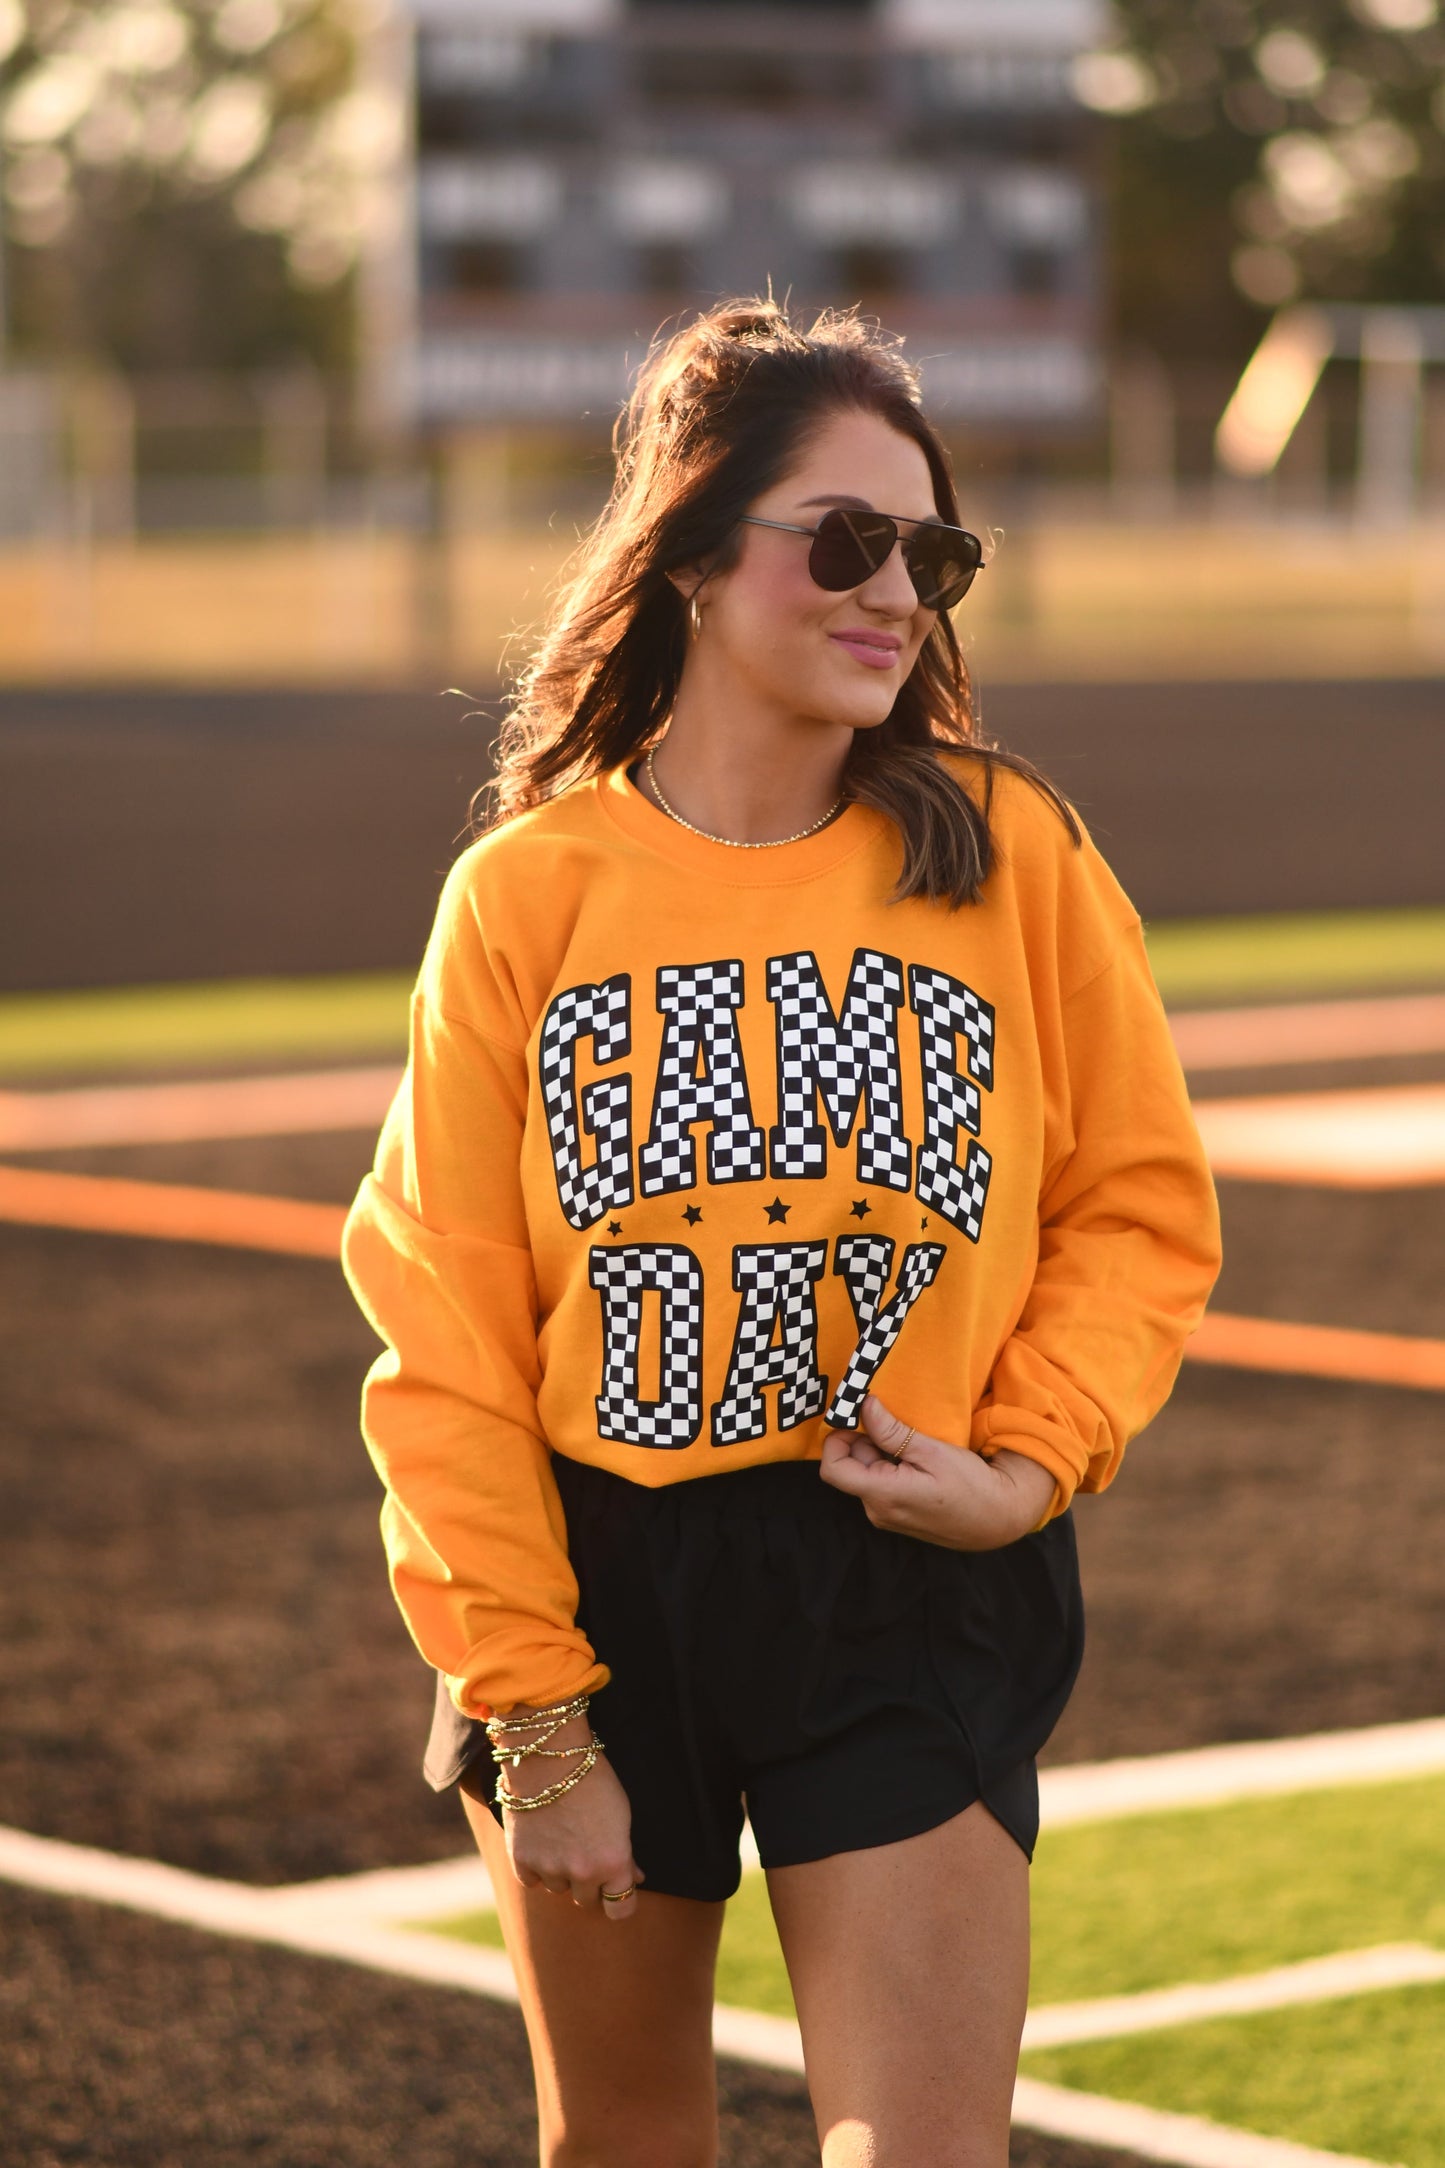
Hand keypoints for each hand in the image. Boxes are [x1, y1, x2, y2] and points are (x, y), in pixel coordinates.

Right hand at [482, 1704, 645, 1922]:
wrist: (549, 1755)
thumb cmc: (593, 1779)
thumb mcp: (622, 1814)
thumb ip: (626, 1853)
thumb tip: (634, 1878)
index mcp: (614, 1863)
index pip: (621, 1909)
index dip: (621, 1900)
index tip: (617, 1890)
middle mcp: (583, 1872)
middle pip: (587, 1900)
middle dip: (588, 1882)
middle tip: (585, 1852)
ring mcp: (550, 1869)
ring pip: (558, 1889)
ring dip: (560, 1872)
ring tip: (561, 1837)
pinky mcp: (522, 1861)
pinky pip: (532, 1881)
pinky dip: (536, 1867)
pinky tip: (541, 1841)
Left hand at [818, 1393, 1057, 1550]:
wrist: (998, 1519)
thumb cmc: (971, 1486)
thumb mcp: (932, 1452)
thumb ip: (892, 1432)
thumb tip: (864, 1405)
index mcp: (882, 1495)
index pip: (832, 1469)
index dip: (836, 1440)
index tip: (856, 1419)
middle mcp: (877, 1511)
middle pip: (850, 1468)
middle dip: (864, 1442)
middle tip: (893, 1424)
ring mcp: (887, 1516)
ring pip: (866, 1476)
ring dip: (878, 1454)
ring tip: (910, 1443)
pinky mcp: (898, 1516)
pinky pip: (880, 1486)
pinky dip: (889, 1468)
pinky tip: (915, 1460)